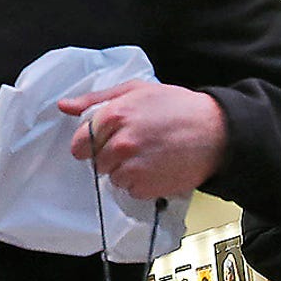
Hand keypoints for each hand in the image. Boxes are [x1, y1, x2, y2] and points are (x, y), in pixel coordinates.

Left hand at [60, 80, 226, 200]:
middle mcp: (119, 143)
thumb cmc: (178, 107)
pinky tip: (158, 167)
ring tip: (150, 155)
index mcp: (113, 115)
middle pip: (95, 161)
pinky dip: (141, 183)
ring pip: (112, 177)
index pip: (79, 142)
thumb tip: (65, 106)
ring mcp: (132, 168)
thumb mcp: (136, 90)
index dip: (91, 142)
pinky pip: (130, 190)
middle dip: (110, 155)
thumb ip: (96, 99)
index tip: (107, 140)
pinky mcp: (145, 187)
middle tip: (136, 144)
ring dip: (126, 170)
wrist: (216, 132)